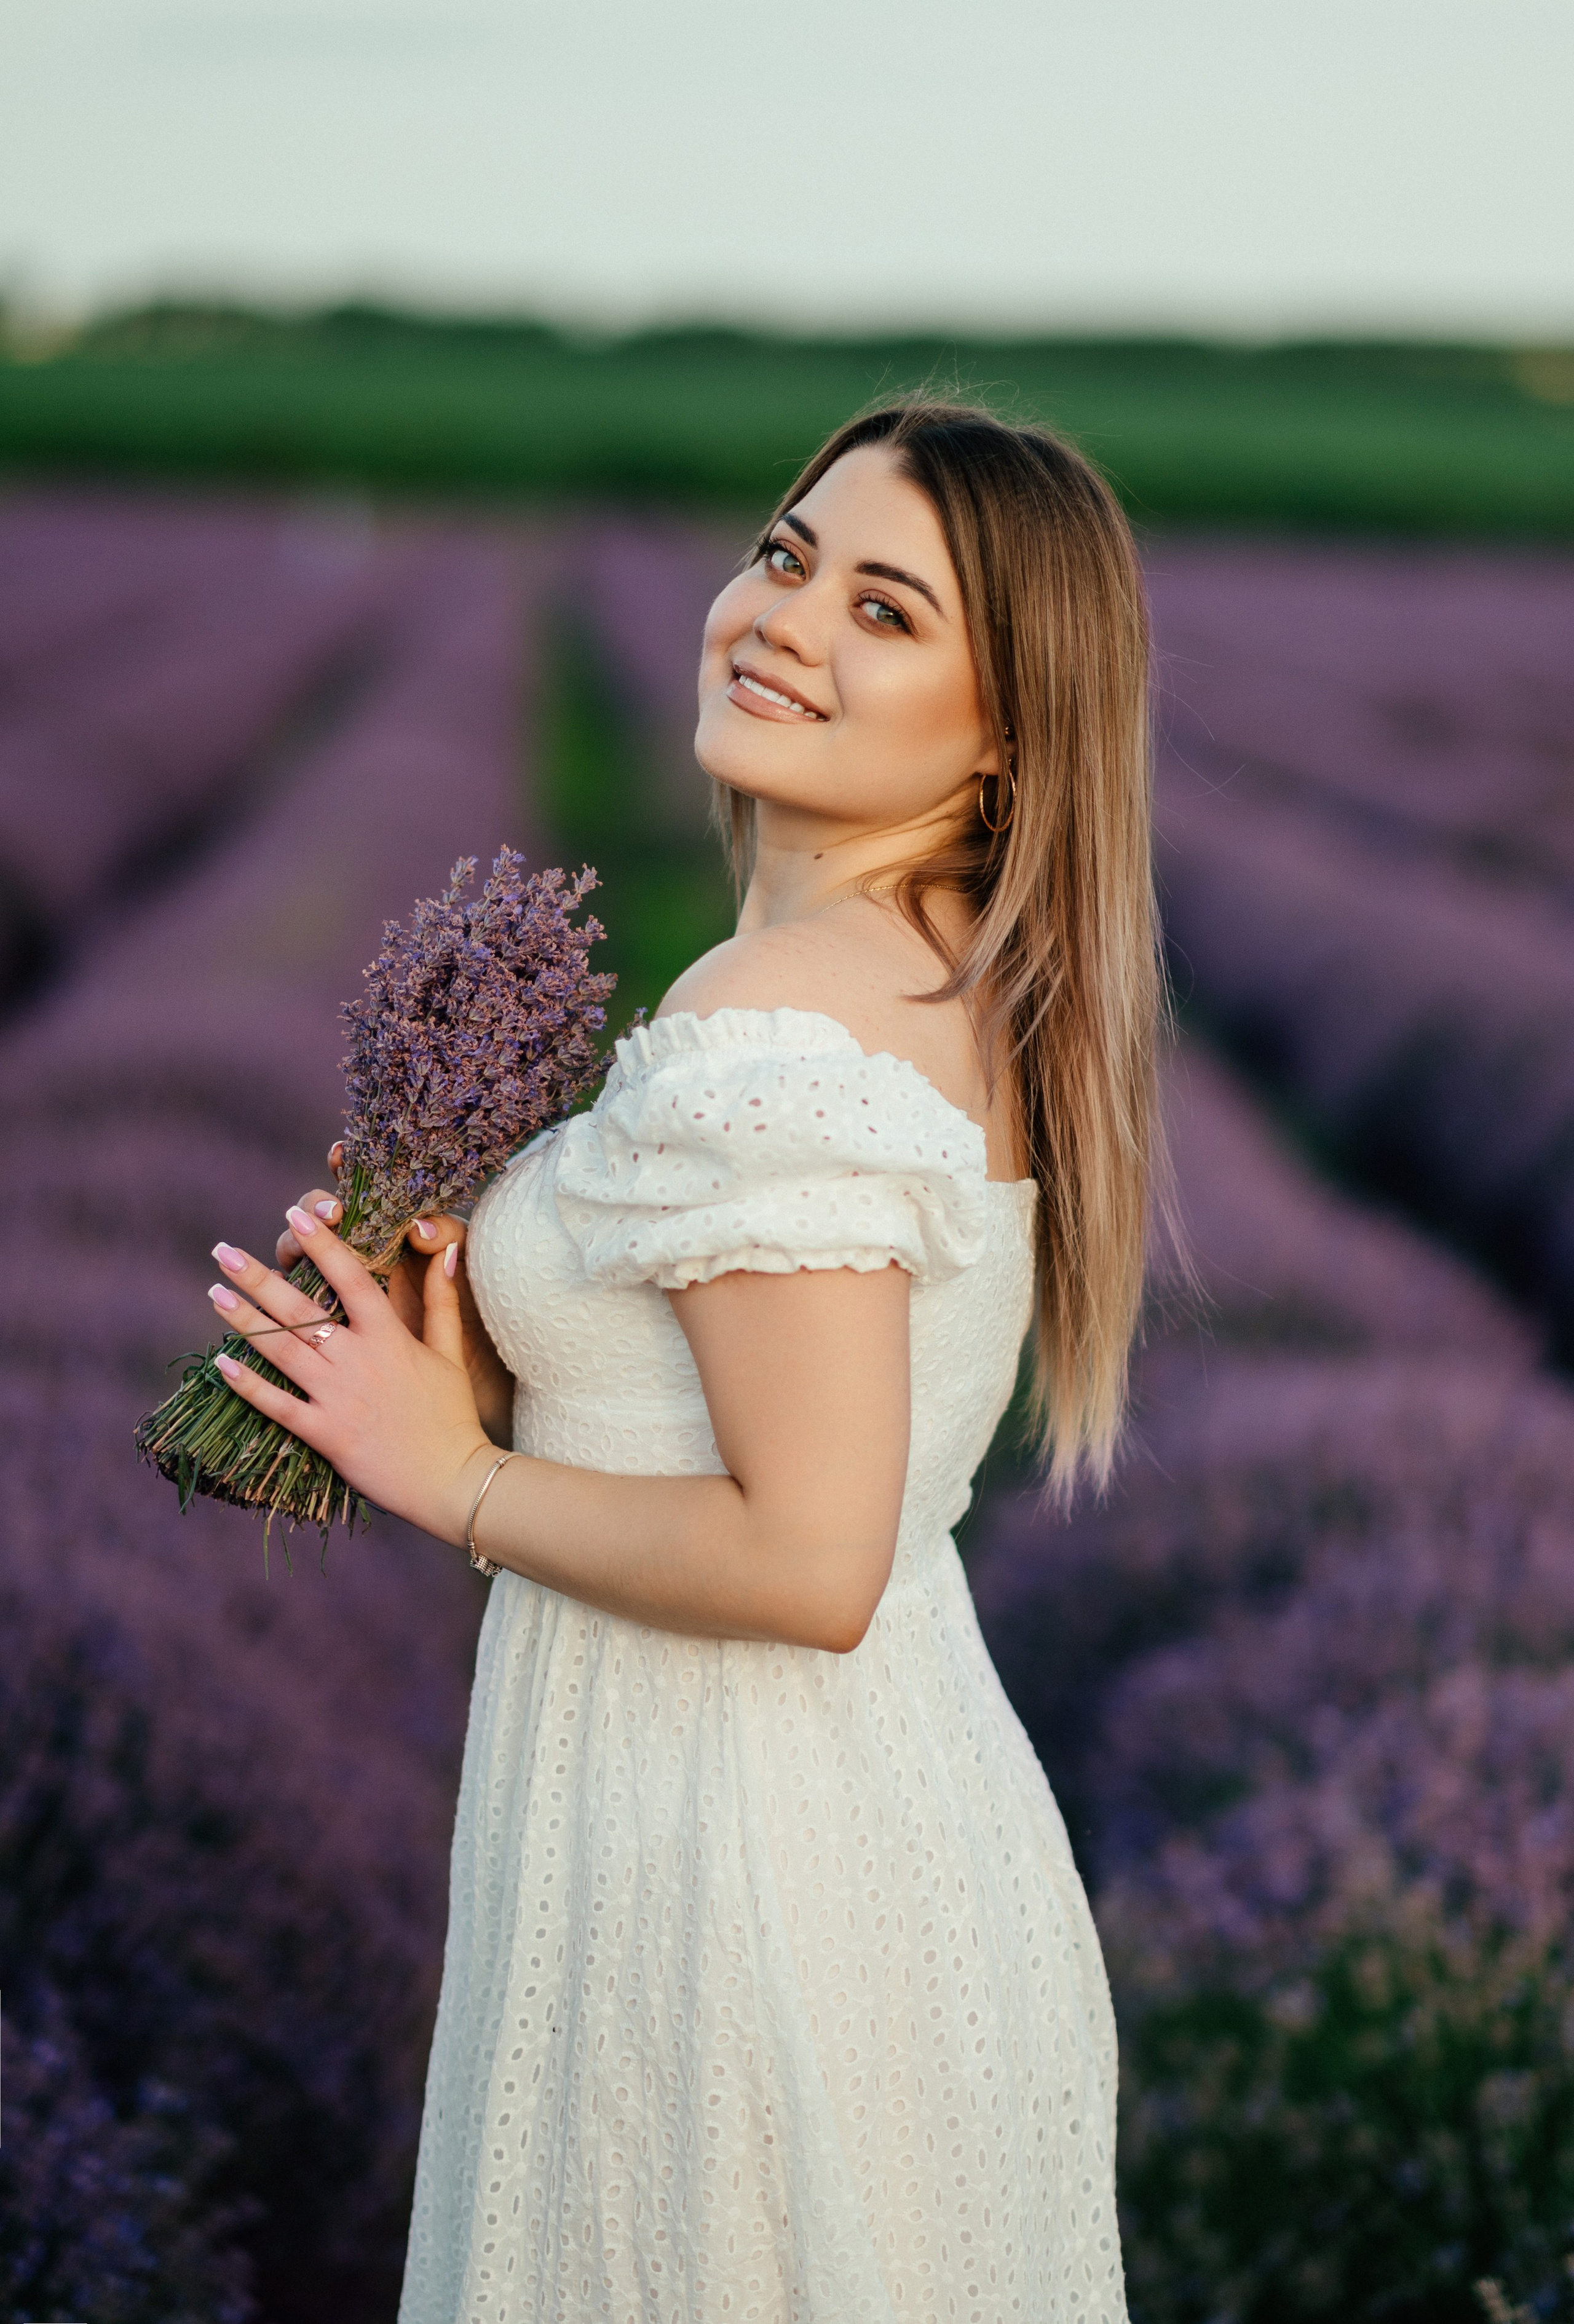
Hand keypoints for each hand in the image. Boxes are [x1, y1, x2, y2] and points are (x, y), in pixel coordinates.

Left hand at [212, 1205, 494, 1546]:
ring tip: (214, 1293)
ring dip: (244, 1320)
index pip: (350, 1277)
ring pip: (281, 1351)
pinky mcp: (325, 1433)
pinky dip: (248, 1384)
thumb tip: (446, 1249)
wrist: (452, 1480)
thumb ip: (443, 1299)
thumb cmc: (453, 1415)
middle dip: (258, 1277)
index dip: (320, 1244)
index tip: (293, 1215)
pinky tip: (222, 1362)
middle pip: (300, 1310)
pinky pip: (277, 1405)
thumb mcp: (450, 1352)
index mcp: (388, 1336)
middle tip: (222, 1251)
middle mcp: (358, 1360)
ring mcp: (338, 1397)